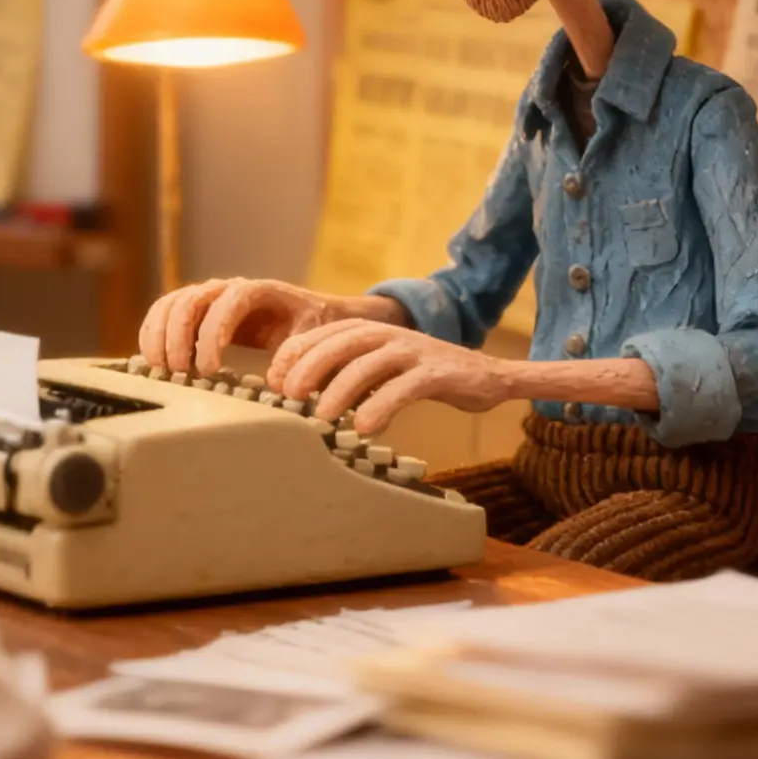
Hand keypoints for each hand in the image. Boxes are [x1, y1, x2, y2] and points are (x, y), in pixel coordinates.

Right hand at [137, 278, 387, 375]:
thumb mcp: (312, 337)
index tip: (210, 367)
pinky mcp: (194, 311)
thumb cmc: (308, 326)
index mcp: (258, 291)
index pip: (229, 301)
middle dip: (179, 337)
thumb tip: (275, 380)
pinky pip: (164, 313)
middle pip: (191, 300)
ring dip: (160, 336)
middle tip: (180, 372)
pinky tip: (155, 361)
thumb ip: (297, 354)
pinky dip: (153, 334)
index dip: (214, 331)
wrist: (305, 313)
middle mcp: (226, 288)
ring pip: (171, 305)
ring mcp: (207, 297)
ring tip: (163, 370)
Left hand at [273, 320, 513, 433]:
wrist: (485, 376)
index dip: (295, 353)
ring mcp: (412, 351)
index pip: (324, 334)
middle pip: (341, 343)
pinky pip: (403, 387)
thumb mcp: (382, 371)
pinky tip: (364, 427)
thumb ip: (348, 375)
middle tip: (287, 395)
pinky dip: (381, 406)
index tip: (272, 379)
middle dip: (310, 366)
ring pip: (368, 364)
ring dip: (340, 390)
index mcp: (370, 331)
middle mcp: (388, 335)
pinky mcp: (435, 372)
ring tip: (321, 418)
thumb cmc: (422, 377)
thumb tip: (301, 397)